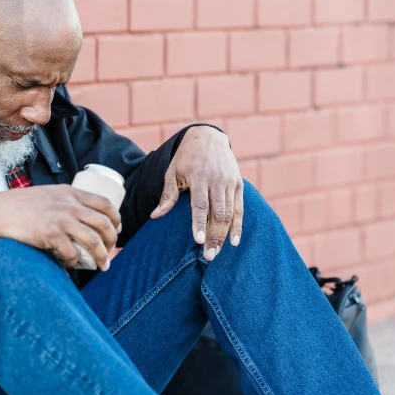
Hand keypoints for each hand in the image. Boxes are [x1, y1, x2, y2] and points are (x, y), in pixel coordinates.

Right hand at [0, 185, 120, 270]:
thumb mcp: (47, 195)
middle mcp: (69, 204)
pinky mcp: (49, 233)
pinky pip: (72, 253)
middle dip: (112, 241)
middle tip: (110, 252)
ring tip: (103, 265)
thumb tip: (78, 222)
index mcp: (70, 192)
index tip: (117, 229)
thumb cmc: (19, 206)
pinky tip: (72, 264)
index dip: (116, 218)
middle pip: (104, 223)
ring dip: (102, 256)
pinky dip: (75, 262)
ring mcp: (60, 218)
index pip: (104, 203)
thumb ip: (63, 203)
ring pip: (94, 240)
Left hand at [150, 126, 242, 260]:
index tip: (198, 241)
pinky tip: (235, 241)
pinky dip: (238, 226)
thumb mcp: (173, 172)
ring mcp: (229, 182)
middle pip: (217, 213)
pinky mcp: (238, 185)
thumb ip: (167, 195)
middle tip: (208, 257)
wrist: (208, 137)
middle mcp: (217, 180)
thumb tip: (155, 216)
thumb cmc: (186, 158)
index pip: (200, 205)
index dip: (200, 223)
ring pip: (229, 213)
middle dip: (214, 236)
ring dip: (224, 235)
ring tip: (217, 253)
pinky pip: (239, 209)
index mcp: (199, 177)